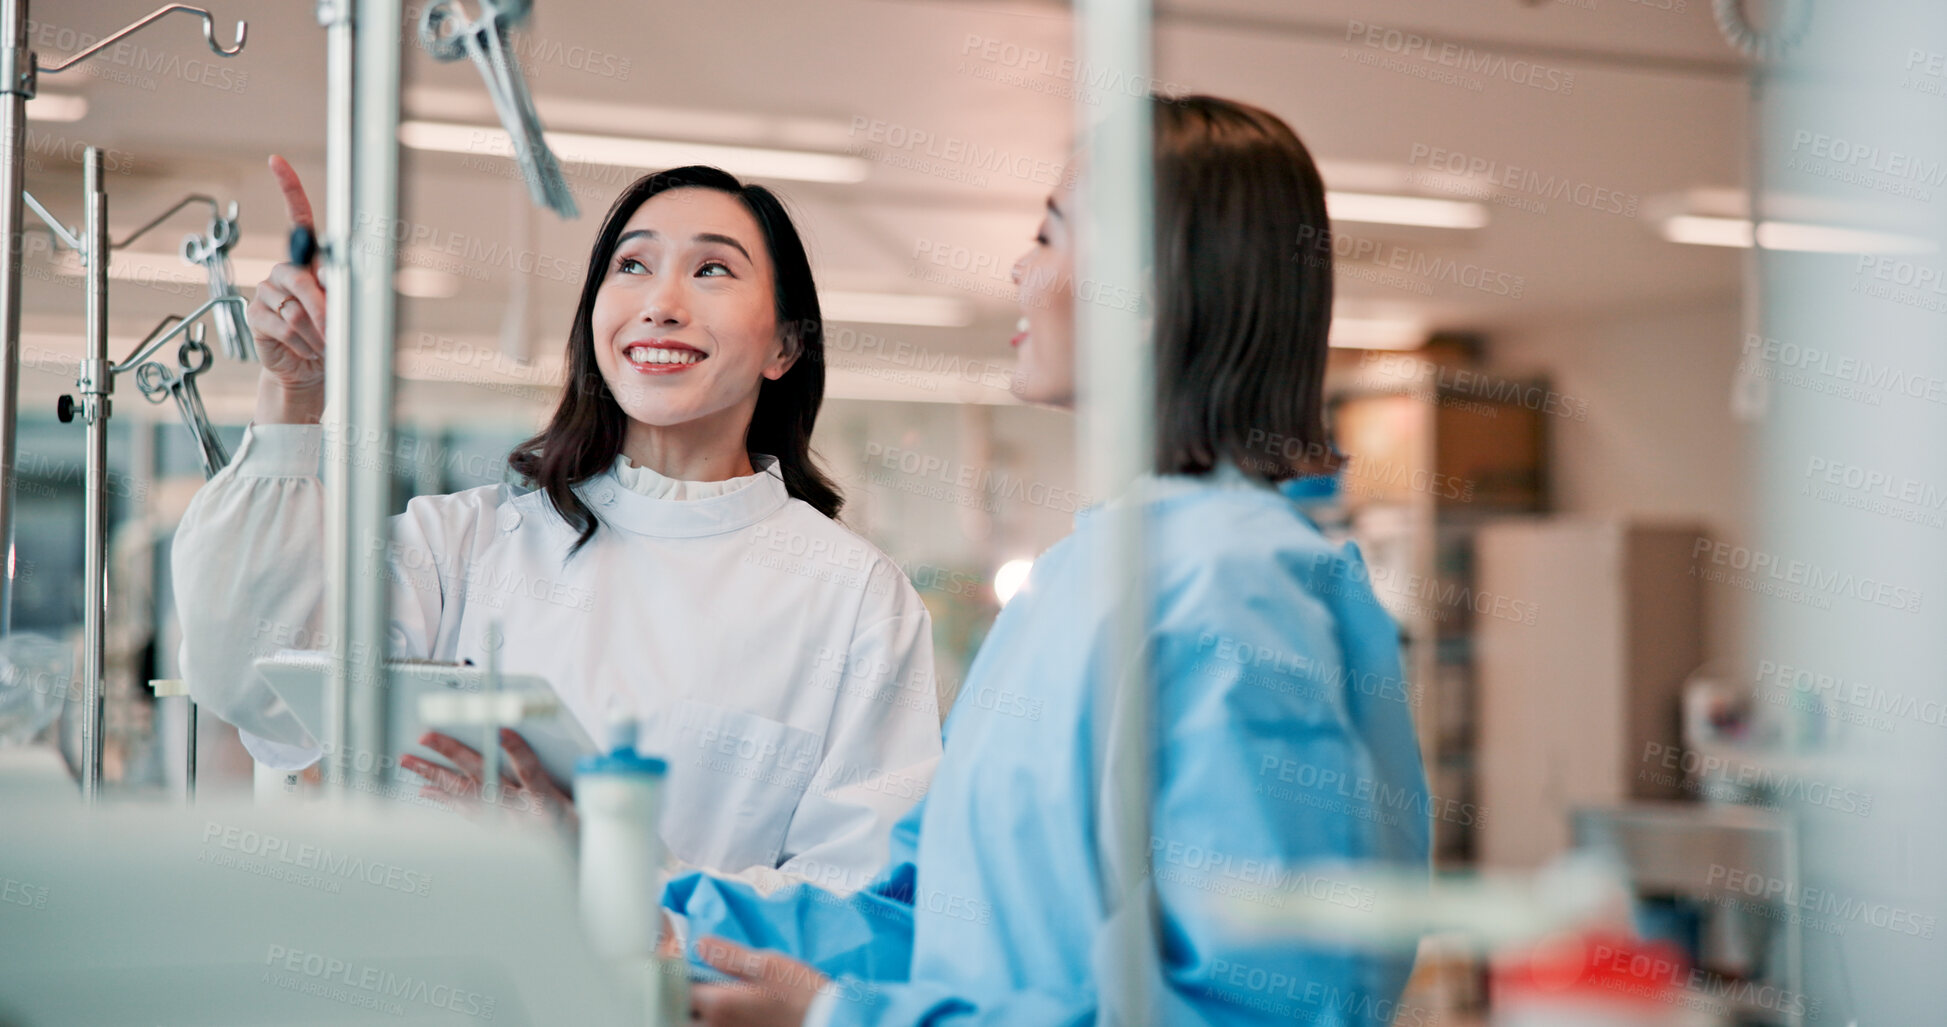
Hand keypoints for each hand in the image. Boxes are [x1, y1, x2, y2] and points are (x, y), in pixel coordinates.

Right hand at [246, 155, 327, 394]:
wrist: (312, 368)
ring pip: (295, 309)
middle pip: (300, 278)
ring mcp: (266, 291)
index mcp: (308, 261)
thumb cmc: (333, 334)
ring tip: (321, 344)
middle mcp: (285, 271)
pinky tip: (305, 348)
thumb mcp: (344, 309)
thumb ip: (339, 291)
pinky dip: (301, 342)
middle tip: (337, 333)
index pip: (298, 218)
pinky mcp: (255, 314)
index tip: (276, 161)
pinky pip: (282, 326)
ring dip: (316, 333)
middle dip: (323, 310)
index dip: (288, 189)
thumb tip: (337, 282)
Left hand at [401, 729, 574, 826]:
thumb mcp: (582, 810)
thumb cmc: (578, 836)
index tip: (503, 732)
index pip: (531, 772)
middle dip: (453, 754)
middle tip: (427, 737)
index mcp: (547, 805)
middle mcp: (520, 814)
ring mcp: (504, 824)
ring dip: (437, 776)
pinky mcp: (496, 833)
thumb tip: (540, 764)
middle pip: (484, 777)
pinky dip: (445, 800)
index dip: (518, 752)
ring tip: (411, 763)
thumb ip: (561, 787)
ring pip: (465, 795)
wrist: (571, 871)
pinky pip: (464, 813)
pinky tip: (427, 791)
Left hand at [689, 937, 826, 1026]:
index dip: (675, 970)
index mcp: (718, 1004)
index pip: (677, 987)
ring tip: (707, 994)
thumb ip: (728, 955)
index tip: (680, 957)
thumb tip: (698, 944)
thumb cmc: (800, 994)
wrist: (827, 1023)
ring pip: (694, 1024)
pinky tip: (723, 1011)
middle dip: (680, 996)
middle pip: (681, 1013)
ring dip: (694, 1010)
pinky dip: (709, 1020)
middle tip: (693, 979)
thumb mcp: (768, 964)